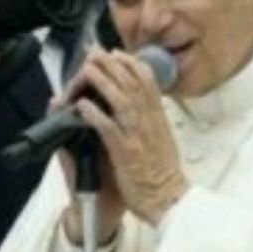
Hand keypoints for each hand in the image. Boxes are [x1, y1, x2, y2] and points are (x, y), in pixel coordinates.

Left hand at [62, 47, 187, 235]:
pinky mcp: (126, 153)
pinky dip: (96, 115)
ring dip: (103, 82)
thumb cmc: (163, 173)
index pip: (148, 81)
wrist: (169, 199)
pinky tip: (83, 105)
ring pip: (121, 101)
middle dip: (113, 65)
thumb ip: (152, 119)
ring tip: (88, 69)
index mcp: (158, 118)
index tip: (116, 53)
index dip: (131, 63)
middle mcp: (149, 122)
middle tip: (96, 52)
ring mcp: (137, 136)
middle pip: (132, 84)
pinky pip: (109, 129)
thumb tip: (144, 103)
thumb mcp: (163, 138)